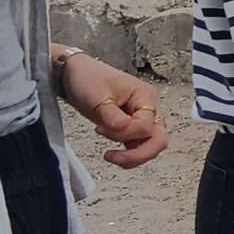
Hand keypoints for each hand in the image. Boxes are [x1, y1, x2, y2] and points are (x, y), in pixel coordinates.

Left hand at [62, 53, 168, 169]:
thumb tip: (122, 128)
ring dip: (133, 156)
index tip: (100, 128)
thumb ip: (111, 114)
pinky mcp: (131, 128)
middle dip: (139, 154)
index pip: (146, 125)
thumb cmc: (87, 78)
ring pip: (151, 145)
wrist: (75, 74)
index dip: (125, 133)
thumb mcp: (96, 95)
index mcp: (145, 95)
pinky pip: (139, 146)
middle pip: (158, 139)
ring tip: (110, 156)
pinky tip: (112, 153)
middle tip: (115, 158)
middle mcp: (148, 108)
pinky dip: (128, 155)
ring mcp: (141, 119)